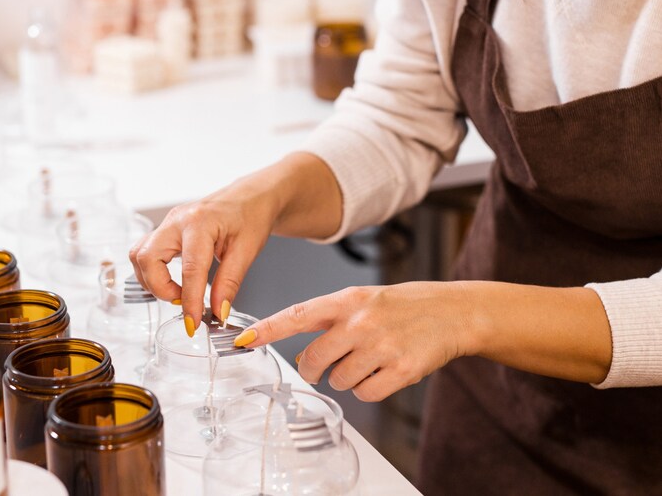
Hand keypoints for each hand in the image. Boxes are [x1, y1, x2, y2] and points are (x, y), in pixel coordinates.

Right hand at [130, 152, 342, 337]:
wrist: (250, 197)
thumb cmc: (251, 215)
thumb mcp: (247, 250)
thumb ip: (230, 282)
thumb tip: (218, 312)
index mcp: (201, 223)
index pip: (189, 269)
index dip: (190, 301)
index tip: (194, 324)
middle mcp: (178, 220)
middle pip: (147, 258)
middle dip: (160, 288)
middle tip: (183, 301)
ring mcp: (169, 223)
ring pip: (140, 255)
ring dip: (153, 280)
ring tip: (180, 291)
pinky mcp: (167, 229)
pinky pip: (146, 252)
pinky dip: (153, 271)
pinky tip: (174, 280)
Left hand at [235, 282, 472, 400]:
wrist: (451, 311)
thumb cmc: (402, 306)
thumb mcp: (363, 301)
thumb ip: (331, 322)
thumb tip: (302, 355)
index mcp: (348, 299)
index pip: (298, 314)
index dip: (268, 329)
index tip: (242, 339)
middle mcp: (361, 321)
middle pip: (314, 360)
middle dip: (314, 369)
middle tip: (325, 366)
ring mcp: (382, 346)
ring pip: (340, 380)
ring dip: (348, 378)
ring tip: (369, 359)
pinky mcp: (401, 370)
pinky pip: (366, 394)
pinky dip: (369, 390)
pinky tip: (383, 372)